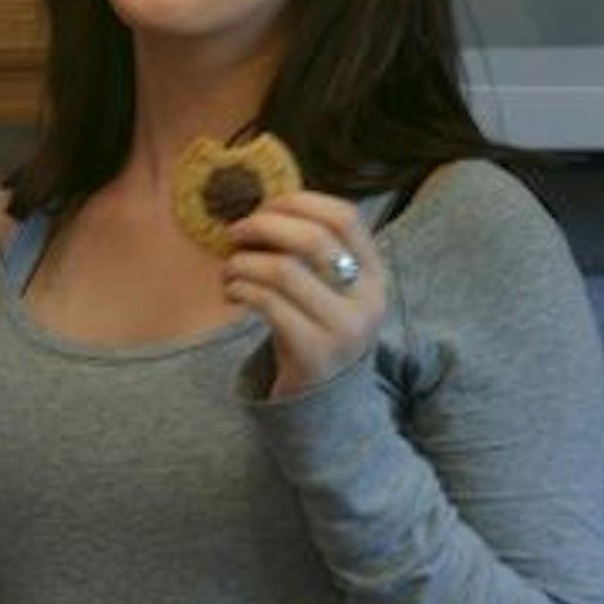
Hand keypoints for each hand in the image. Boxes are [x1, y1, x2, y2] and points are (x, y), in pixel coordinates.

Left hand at [222, 191, 386, 396]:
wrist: (324, 401)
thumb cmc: (314, 330)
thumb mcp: (327, 290)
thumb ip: (309, 254)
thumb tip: (262, 209)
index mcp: (374, 273)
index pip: (345, 217)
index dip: (299, 202)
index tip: (264, 207)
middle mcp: (367, 298)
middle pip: (312, 239)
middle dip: (263, 227)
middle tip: (234, 233)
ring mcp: (343, 327)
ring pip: (283, 270)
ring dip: (243, 263)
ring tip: (229, 270)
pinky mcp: (313, 351)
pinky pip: (267, 303)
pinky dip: (239, 289)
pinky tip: (231, 292)